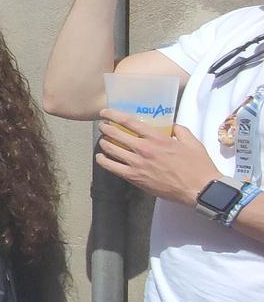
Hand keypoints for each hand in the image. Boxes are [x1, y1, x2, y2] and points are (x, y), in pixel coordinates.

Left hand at [96, 109, 219, 207]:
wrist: (199, 189)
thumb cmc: (198, 165)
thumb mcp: (191, 142)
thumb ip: (180, 130)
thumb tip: (172, 126)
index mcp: (157, 138)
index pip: (129, 121)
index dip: (113, 115)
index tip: (105, 113)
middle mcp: (143, 149)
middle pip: (115, 134)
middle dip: (105, 128)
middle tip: (103, 126)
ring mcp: (137, 164)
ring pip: (110, 150)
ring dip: (103, 143)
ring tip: (103, 140)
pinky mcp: (134, 177)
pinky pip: (112, 167)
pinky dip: (103, 161)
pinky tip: (101, 157)